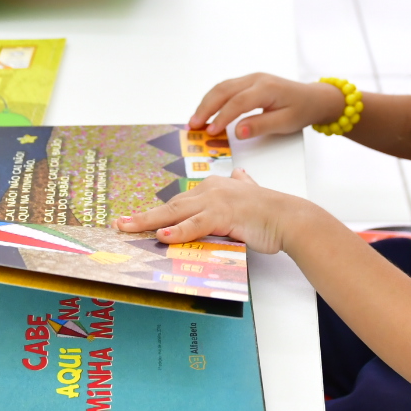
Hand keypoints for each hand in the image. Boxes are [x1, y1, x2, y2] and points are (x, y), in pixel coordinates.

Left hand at [115, 168, 307, 252]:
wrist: (289, 218)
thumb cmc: (271, 211)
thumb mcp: (252, 193)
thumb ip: (243, 183)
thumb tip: (240, 174)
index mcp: (215, 186)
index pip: (181, 201)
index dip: (159, 212)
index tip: (140, 220)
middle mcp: (212, 190)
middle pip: (171, 206)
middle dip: (144, 216)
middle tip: (121, 224)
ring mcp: (216, 202)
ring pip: (175, 213)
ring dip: (149, 221)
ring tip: (128, 228)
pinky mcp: (224, 216)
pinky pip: (195, 225)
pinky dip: (177, 231)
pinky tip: (161, 236)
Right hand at [190, 73, 346, 138]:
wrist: (314, 98)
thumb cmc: (302, 110)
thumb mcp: (285, 123)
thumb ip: (261, 126)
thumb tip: (238, 131)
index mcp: (267, 88)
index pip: (238, 102)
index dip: (222, 116)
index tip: (210, 131)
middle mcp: (256, 79)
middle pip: (224, 90)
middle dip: (206, 108)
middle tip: (194, 125)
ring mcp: (251, 78)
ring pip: (222, 87)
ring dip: (207, 103)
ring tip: (196, 120)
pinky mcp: (249, 82)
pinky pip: (227, 88)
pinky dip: (214, 99)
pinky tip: (207, 111)